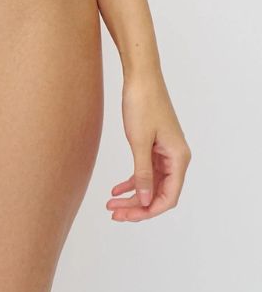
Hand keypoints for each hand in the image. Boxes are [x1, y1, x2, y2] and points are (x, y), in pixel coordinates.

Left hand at [107, 69, 191, 221]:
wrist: (140, 75)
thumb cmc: (143, 103)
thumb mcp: (139, 142)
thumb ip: (143, 173)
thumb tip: (146, 201)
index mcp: (179, 158)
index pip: (169, 197)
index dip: (149, 210)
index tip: (128, 216)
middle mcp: (175, 157)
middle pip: (159, 192)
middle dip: (137, 206)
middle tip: (114, 213)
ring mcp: (165, 151)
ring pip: (150, 182)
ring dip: (133, 195)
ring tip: (112, 205)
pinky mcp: (154, 144)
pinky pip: (145, 169)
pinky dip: (132, 180)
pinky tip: (116, 189)